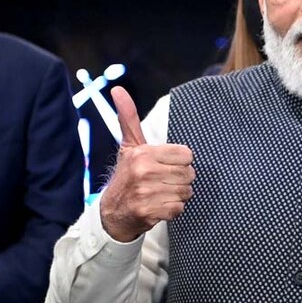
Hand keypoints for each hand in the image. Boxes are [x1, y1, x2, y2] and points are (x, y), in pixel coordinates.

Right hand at [99, 87, 194, 241]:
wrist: (112, 212)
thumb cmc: (127, 175)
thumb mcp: (129, 146)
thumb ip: (129, 118)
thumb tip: (118, 90)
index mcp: (142, 153)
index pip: (187, 155)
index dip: (180, 162)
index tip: (164, 165)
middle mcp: (143, 172)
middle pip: (189, 174)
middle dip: (180, 179)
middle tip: (163, 181)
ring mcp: (145, 194)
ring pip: (186, 192)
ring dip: (177, 195)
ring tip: (160, 193)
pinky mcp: (149, 213)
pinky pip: (179, 208)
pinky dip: (172, 209)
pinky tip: (158, 206)